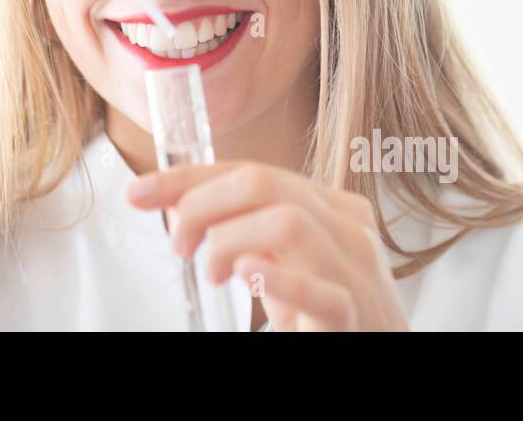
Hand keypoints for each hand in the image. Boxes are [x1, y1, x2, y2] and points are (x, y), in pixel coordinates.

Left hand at [126, 162, 408, 330]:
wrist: (383, 351)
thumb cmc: (327, 311)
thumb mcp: (283, 261)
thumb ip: (243, 229)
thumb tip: (176, 203)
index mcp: (331, 206)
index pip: (250, 171)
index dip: (186, 178)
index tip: (139, 193)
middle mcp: (348, 228)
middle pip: (263, 183)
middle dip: (201, 204)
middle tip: (179, 243)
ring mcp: (356, 271)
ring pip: (287, 223)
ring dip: (229, 241)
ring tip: (212, 272)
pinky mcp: (355, 316)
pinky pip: (322, 292)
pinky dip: (278, 280)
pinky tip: (247, 274)